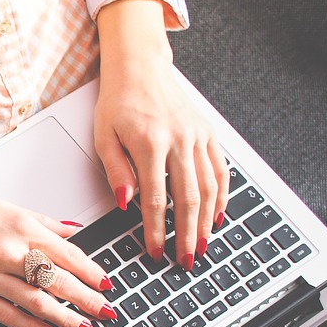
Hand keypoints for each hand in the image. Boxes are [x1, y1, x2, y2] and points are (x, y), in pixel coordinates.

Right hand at [0, 184, 115, 326]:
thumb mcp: (2, 206)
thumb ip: (40, 221)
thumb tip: (71, 231)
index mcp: (19, 227)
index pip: (68, 255)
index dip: (92, 273)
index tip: (107, 285)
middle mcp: (7, 252)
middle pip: (59, 281)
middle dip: (88, 300)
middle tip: (107, 313)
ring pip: (37, 302)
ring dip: (65, 317)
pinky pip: (7, 314)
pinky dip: (30, 325)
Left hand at [95, 0, 229, 269]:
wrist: (140, 67)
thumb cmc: (118, 102)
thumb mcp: (104, 137)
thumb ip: (116, 171)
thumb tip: (126, 204)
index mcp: (150, 144)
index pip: (156, 199)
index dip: (156, 230)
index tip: (155, 251)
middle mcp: (180, 140)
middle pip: (188, 199)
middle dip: (187, 234)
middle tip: (186, 260)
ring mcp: (198, 136)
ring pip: (209, 187)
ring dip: (207, 221)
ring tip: (202, 245)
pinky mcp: (208, 132)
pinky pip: (220, 169)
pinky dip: (222, 195)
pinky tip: (217, 216)